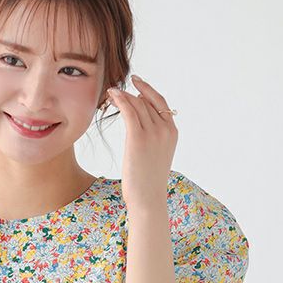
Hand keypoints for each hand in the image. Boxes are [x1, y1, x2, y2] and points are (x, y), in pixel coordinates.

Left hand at [107, 75, 177, 213]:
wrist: (148, 198)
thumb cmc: (148, 182)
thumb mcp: (156, 156)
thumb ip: (154, 139)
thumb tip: (140, 127)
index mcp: (172, 132)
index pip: (160, 103)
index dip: (147, 91)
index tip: (136, 83)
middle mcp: (165, 129)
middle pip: (147, 101)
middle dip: (132, 92)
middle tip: (116, 90)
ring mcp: (153, 132)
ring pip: (137, 104)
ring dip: (123, 95)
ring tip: (110, 93)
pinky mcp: (138, 137)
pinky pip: (129, 111)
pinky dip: (120, 100)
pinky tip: (112, 95)